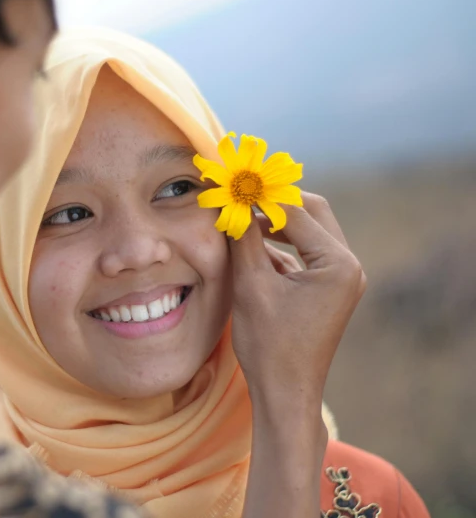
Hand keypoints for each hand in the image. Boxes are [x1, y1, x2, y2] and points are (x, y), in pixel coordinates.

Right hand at [229, 192, 365, 406]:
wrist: (285, 393)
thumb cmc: (268, 346)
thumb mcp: (251, 286)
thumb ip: (244, 239)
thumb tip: (231, 203)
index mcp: (338, 264)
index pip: (296, 212)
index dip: (261, 198)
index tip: (231, 188)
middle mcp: (348, 266)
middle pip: (311, 213)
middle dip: (273, 204)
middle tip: (239, 198)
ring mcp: (342, 278)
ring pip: (308, 231)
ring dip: (275, 224)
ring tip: (239, 221)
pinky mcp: (329, 289)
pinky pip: (304, 254)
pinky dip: (279, 247)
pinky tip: (249, 248)